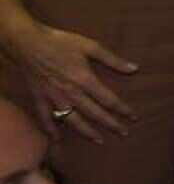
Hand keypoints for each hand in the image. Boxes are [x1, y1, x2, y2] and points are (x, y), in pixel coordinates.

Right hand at [9, 21, 137, 142]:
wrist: (29, 43)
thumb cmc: (61, 42)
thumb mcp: (90, 46)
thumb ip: (113, 60)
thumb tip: (135, 69)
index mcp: (85, 80)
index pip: (108, 100)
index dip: (122, 110)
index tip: (133, 117)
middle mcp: (71, 93)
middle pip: (95, 114)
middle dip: (111, 124)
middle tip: (124, 133)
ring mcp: (54, 98)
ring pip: (73, 121)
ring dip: (87, 132)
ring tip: (100, 140)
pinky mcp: (39, 99)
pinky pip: (46, 119)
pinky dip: (51, 130)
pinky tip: (57, 139)